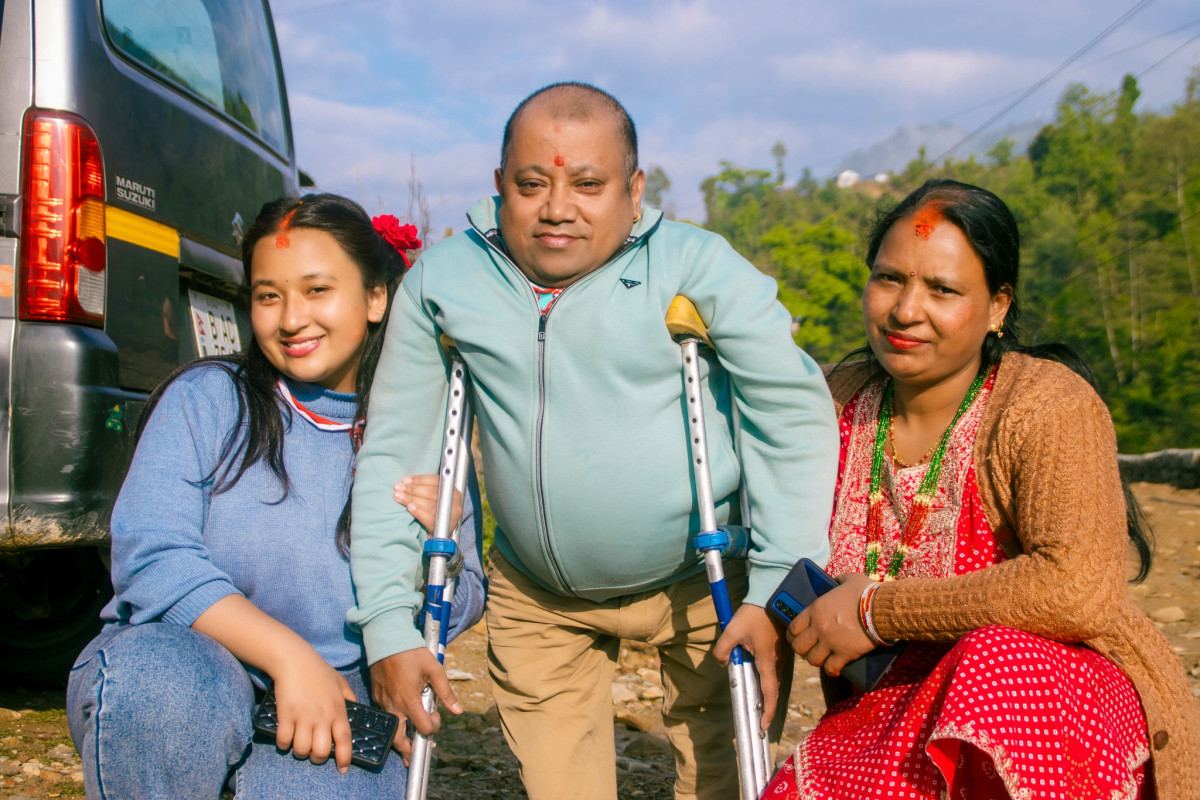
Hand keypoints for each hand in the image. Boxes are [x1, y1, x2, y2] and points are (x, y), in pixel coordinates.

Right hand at [270, 656, 357, 772]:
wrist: (295, 660)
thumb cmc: (319, 670)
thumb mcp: (340, 682)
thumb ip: (350, 697)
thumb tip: (355, 709)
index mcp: (338, 710)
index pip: (344, 740)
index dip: (345, 758)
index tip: (343, 768)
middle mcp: (322, 717)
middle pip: (321, 752)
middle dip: (318, 758)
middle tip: (314, 754)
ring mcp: (303, 717)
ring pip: (302, 750)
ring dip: (300, 752)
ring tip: (299, 745)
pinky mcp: (286, 715)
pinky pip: (283, 741)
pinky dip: (283, 744)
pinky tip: (285, 739)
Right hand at [370, 648, 462, 764]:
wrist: (387, 639)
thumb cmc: (412, 653)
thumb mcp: (434, 670)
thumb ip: (446, 692)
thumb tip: (458, 710)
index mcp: (409, 701)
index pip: (423, 728)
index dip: (433, 727)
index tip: (436, 716)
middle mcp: (393, 706)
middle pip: (399, 740)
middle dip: (407, 750)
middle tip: (413, 756)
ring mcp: (383, 702)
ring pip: (390, 730)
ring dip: (399, 738)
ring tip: (407, 744)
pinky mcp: (376, 696)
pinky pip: (385, 716)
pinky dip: (393, 722)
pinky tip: (400, 718)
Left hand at [394, 475, 462, 534]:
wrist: (439, 539)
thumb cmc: (433, 515)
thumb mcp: (434, 500)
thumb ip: (425, 490)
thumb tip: (406, 482)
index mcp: (453, 492)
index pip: (436, 481)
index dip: (420, 480)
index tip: (405, 480)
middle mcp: (455, 503)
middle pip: (432, 492)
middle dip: (412, 489)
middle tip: (398, 488)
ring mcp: (451, 516)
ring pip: (429, 505)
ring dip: (411, 499)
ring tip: (398, 497)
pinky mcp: (444, 528)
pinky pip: (430, 518)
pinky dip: (419, 512)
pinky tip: (410, 508)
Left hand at [712, 604, 790, 728]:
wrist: (771, 595)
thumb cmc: (754, 614)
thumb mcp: (732, 631)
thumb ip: (723, 650)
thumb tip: (722, 663)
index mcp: (767, 661)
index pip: (769, 693)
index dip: (767, 712)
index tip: (763, 726)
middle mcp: (777, 661)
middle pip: (771, 689)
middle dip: (765, 705)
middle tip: (758, 719)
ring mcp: (779, 655)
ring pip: (772, 678)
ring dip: (765, 691)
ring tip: (756, 702)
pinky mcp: (778, 648)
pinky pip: (772, 668)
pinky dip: (765, 677)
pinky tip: (754, 675)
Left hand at [787, 572, 875, 675]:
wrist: (882, 609)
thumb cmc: (866, 592)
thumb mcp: (849, 579)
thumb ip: (838, 579)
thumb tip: (835, 579)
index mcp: (815, 610)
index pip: (793, 627)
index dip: (792, 634)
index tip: (795, 637)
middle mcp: (818, 627)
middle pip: (798, 646)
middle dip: (802, 650)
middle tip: (809, 649)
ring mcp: (830, 642)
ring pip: (812, 659)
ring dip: (816, 660)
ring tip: (822, 659)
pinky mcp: (844, 654)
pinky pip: (831, 668)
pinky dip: (831, 670)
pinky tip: (834, 670)